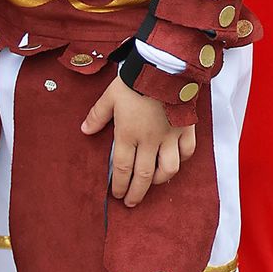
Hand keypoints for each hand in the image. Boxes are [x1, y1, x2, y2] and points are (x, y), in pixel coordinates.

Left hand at [81, 76, 193, 207]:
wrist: (165, 68)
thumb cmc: (136, 81)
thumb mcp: (110, 96)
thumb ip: (97, 115)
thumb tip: (84, 130)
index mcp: (128, 134)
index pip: (122, 168)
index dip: (119, 184)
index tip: (116, 194)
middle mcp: (149, 141)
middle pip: (143, 175)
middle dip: (136, 193)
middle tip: (131, 203)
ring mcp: (170, 136)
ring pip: (168, 169)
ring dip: (159, 180)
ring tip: (152, 183)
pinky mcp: (186, 129)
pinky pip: (188, 152)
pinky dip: (182, 160)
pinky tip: (176, 162)